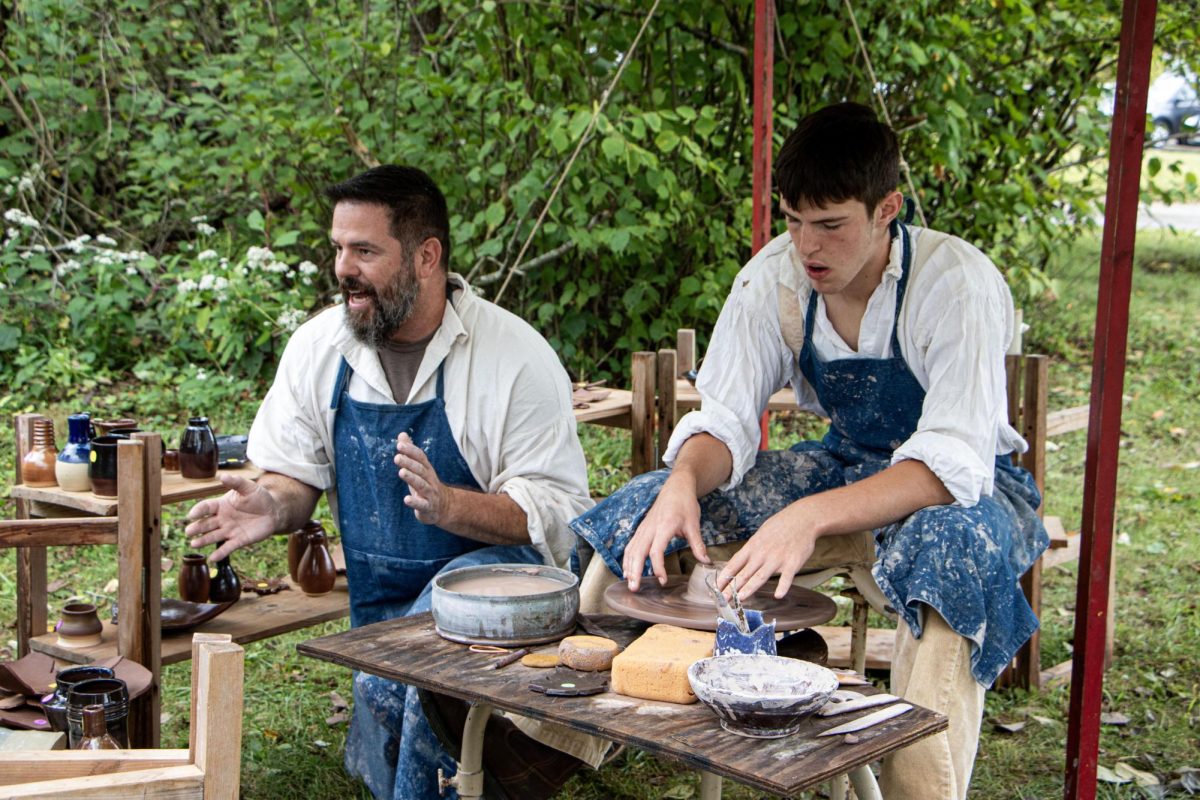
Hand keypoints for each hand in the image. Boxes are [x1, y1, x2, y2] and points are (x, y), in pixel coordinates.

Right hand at [185, 473, 280, 561]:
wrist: (273, 511)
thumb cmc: (259, 497)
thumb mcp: (248, 487)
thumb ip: (236, 482)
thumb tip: (223, 476)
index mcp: (221, 505)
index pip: (206, 507)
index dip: (198, 510)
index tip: (191, 515)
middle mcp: (222, 519)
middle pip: (206, 524)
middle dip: (197, 528)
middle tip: (189, 532)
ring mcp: (230, 530)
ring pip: (213, 536)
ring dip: (204, 541)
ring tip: (194, 544)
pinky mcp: (239, 540)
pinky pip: (228, 547)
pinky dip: (220, 553)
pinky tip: (212, 559)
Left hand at [394, 432, 449, 524]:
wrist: (444, 506)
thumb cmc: (426, 484)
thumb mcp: (419, 468)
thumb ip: (410, 452)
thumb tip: (402, 434)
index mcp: (426, 469)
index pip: (420, 457)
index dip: (411, 451)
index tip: (400, 445)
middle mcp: (430, 480)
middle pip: (420, 470)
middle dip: (409, 463)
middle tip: (397, 457)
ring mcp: (430, 493)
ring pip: (422, 485)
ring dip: (412, 478)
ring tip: (401, 472)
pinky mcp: (428, 507)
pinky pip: (422, 504)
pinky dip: (415, 502)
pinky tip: (406, 499)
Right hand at [621, 477, 706, 591]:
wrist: (676, 487)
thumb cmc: (685, 504)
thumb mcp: (694, 524)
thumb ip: (698, 545)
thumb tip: (706, 562)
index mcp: (664, 526)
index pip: (656, 551)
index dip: (658, 567)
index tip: (662, 580)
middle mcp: (651, 528)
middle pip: (638, 552)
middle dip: (635, 571)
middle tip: (634, 588)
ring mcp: (644, 528)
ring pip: (631, 549)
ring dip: (629, 566)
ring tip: (630, 583)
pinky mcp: (642, 528)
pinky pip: (631, 545)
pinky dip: (628, 558)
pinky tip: (628, 570)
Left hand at [718, 502, 818, 600]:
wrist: (803, 518)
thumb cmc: (781, 525)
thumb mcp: (761, 533)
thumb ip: (752, 548)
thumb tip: (741, 561)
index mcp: (753, 546)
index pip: (734, 563)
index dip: (724, 577)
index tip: (716, 587)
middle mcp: (762, 553)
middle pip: (744, 574)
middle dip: (732, 588)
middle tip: (723, 600)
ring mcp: (777, 559)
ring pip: (760, 576)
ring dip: (749, 589)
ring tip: (740, 599)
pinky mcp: (792, 562)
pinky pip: (787, 577)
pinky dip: (783, 586)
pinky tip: (778, 595)